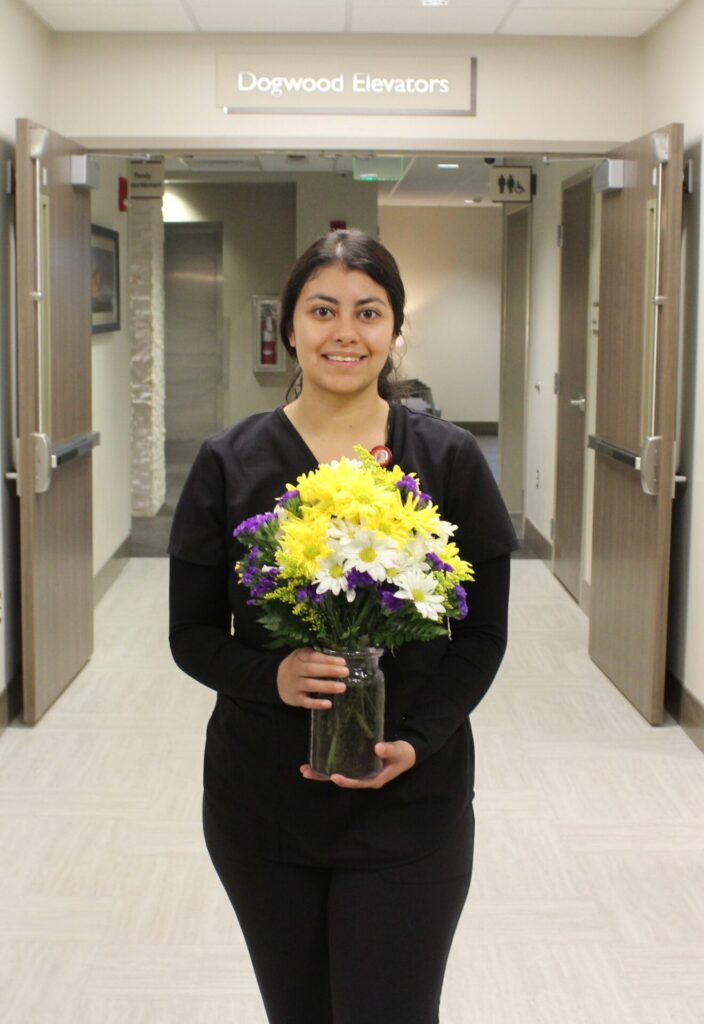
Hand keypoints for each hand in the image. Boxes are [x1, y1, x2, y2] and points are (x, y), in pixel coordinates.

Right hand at [276, 648, 347, 708]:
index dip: (328, 659)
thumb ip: (318, 657)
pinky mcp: (296, 698)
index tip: (343, 662)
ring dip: (327, 686)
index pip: (313, 656)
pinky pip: (306, 701)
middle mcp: (295, 670)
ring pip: (310, 685)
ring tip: (342, 687)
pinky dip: (317, 703)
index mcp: (299, 656)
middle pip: (311, 670)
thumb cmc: (299, 666)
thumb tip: (341, 661)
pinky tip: (328, 704)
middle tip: (346, 672)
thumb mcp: (304, 657)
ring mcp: (295, 685)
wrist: (278, 680)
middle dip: (329, 671)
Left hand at [300, 740, 416, 789]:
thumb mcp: (399, 751)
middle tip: (307, 773)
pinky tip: (318, 761)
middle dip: (324, 778)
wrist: (406, 753)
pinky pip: (343, 767)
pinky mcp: (358, 765)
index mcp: (375, 778)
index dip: (347, 781)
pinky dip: (330, 764)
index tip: (334, 777)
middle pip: (343, 781)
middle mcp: (365, 778)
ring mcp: (361, 773)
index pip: (358, 782)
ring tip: (305, 769)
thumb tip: (378, 748)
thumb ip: (389, 750)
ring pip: (340, 775)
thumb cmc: (403, 754)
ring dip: (322, 773)